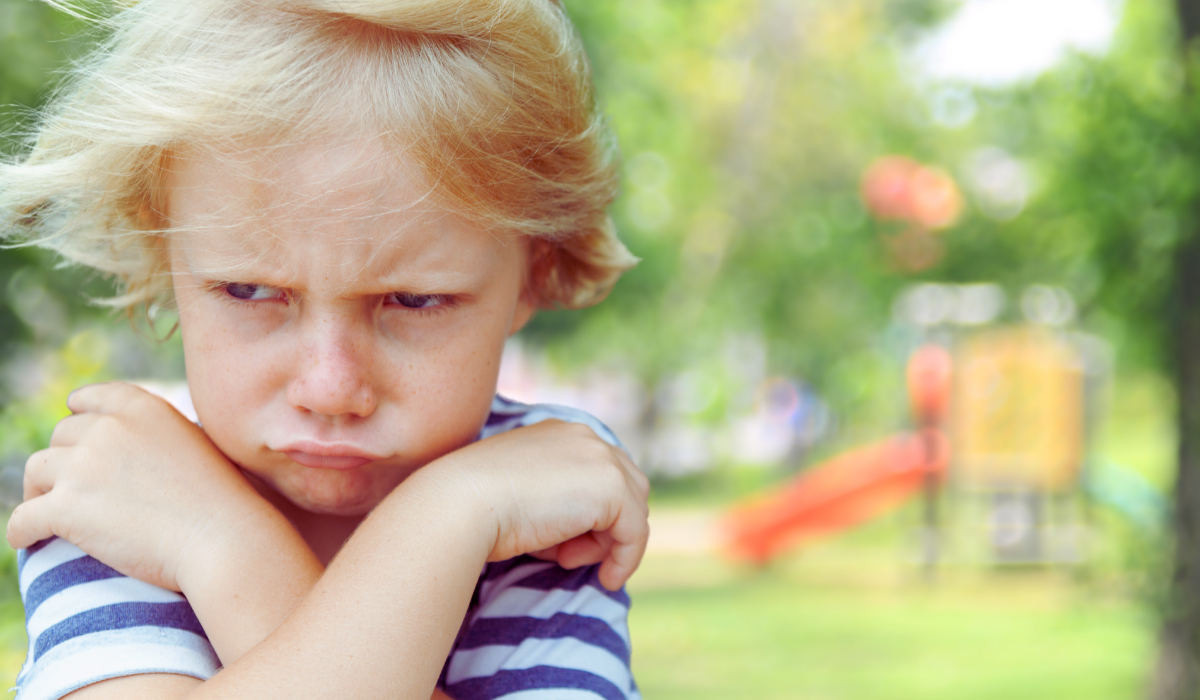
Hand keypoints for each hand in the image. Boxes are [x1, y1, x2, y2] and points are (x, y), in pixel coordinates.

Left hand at [7, 382, 270, 592]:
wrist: (222, 538)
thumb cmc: (221, 502)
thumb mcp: (194, 447)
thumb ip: (157, 438)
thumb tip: (128, 452)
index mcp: (143, 408)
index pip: (92, 398)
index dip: (79, 414)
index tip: (77, 430)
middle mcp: (108, 428)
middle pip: (60, 436)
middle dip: (63, 460)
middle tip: (70, 488)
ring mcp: (83, 466)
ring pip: (36, 472)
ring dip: (39, 491)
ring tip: (48, 514)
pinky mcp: (65, 507)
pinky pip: (22, 518)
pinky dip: (21, 531)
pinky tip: (27, 541)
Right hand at [434, 419, 649, 590]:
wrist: (461, 503)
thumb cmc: (476, 506)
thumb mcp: (519, 493)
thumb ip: (555, 499)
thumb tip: (582, 534)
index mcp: (560, 432)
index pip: (597, 472)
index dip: (590, 512)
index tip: (563, 544)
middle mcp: (584, 435)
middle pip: (625, 487)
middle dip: (604, 526)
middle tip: (566, 555)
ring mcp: (601, 457)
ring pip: (632, 509)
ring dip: (606, 542)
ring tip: (565, 558)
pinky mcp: (612, 488)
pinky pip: (636, 532)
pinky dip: (625, 559)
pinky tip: (606, 579)